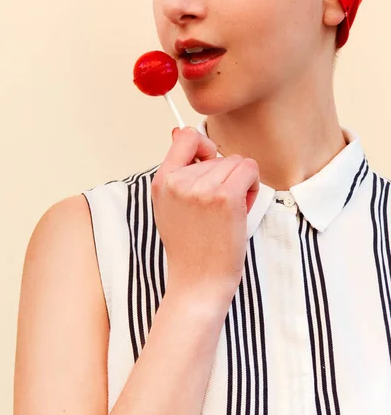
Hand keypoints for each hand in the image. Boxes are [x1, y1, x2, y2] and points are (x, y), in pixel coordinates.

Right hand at [151, 127, 259, 300]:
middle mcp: (178, 181)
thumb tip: (180, 132)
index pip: (185, 137)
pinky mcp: (225, 197)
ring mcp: (201, 188)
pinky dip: (252, 186)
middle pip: (218, 154)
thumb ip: (177, 170)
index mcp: (162, 182)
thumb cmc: (190, 246)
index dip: (204, 146)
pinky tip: (242, 207)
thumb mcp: (170, 205)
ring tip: (227, 212)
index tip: (209, 163)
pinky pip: (249, 170)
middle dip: (224, 175)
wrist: (198, 282)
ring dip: (240, 182)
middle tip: (217, 207)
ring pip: (236, 162)